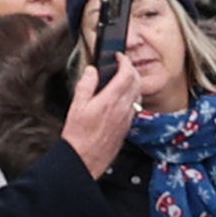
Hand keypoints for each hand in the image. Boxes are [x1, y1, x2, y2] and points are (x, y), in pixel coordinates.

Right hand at [62, 56, 143, 177]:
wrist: (85, 160)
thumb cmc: (78, 136)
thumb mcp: (77, 106)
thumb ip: (86, 85)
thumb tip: (92, 71)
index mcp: (110, 100)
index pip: (126, 74)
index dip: (125, 61)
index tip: (119, 57)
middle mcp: (122, 109)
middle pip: (137, 82)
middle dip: (131, 69)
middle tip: (122, 64)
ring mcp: (126, 119)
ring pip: (139, 94)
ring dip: (134, 82)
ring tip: (124, 78)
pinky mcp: (127, 127)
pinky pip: (135, 107)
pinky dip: (133, 96)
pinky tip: (124, 97)